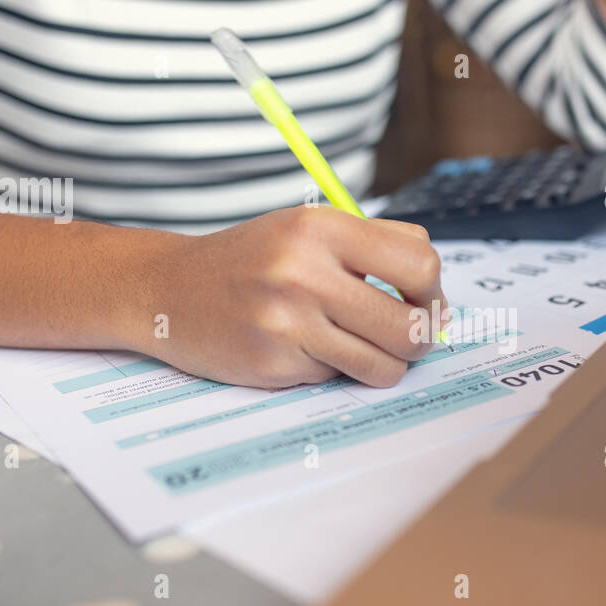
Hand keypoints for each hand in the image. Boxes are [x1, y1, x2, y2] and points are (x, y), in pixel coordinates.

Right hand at [134, 206, 447, 387]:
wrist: (168, 289)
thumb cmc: (253, 260)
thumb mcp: (309, 229)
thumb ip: (378, 246)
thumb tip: (437, 301)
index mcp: (322, 227)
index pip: (420, 265)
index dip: (434, 293)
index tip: (425, 304)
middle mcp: (305, 271)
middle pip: (411, 326)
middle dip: (418, 340)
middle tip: (403, 338)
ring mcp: (287, 321)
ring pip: (383, 365)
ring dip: (382, 364)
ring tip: (359, 348)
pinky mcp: (273, 362)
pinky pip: (337, 377)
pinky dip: (330, 368)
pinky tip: (301, 349)